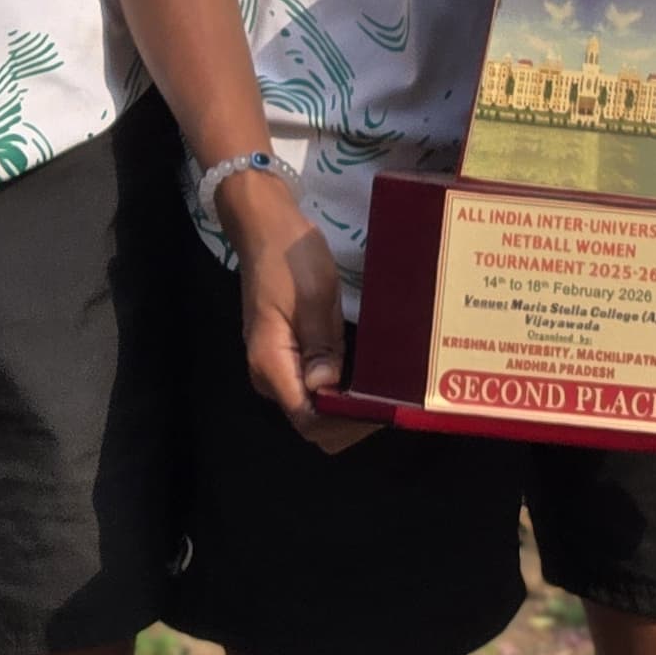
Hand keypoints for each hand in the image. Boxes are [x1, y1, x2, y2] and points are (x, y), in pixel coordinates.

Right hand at [221, 169, 356, 450]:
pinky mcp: (288, 356)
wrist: (266, 229)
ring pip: (313, 408)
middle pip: (310, 421)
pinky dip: (338, 392)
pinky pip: (313, 388)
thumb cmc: (290, 258)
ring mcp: (277, 367)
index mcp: (271, 363)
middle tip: (389, 404)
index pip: (307, 419)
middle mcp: (270, 375)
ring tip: (384, 395)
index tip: (379, 413)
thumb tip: (326, 390)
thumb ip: (320, 345)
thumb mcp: (313, 296)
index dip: (343, 425)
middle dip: (348, 422)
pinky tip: (365, 381)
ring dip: (345, 409)